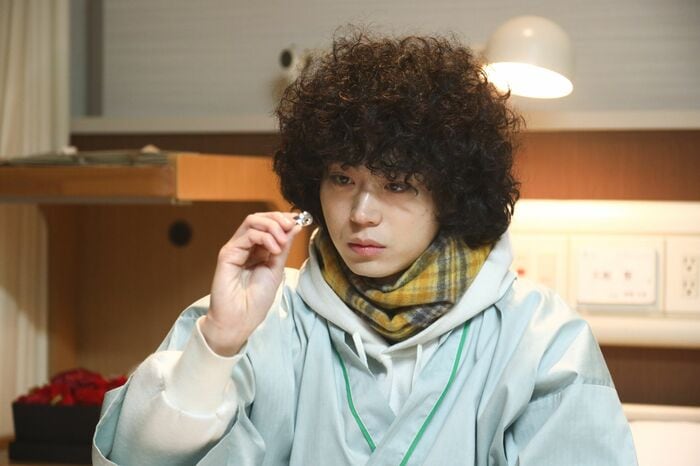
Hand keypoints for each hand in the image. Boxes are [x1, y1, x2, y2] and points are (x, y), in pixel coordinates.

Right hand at [201, 212, 301, 355]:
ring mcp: (236, 248)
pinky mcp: (228, 254)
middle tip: (291, 226)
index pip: (268, 224)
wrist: (241, 319)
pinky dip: (264, 237)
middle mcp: (245, 246)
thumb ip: (284, 247)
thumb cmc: (256, 300)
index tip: (300, 221)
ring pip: (252, 221)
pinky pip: (247, 235)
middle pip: (259, 218)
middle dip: (278, 219)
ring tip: (282, 242)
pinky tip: (274, 249)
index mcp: (257, 250)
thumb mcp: (276, 269)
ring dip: (272, 226)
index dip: (283, 219)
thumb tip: (295, 226)